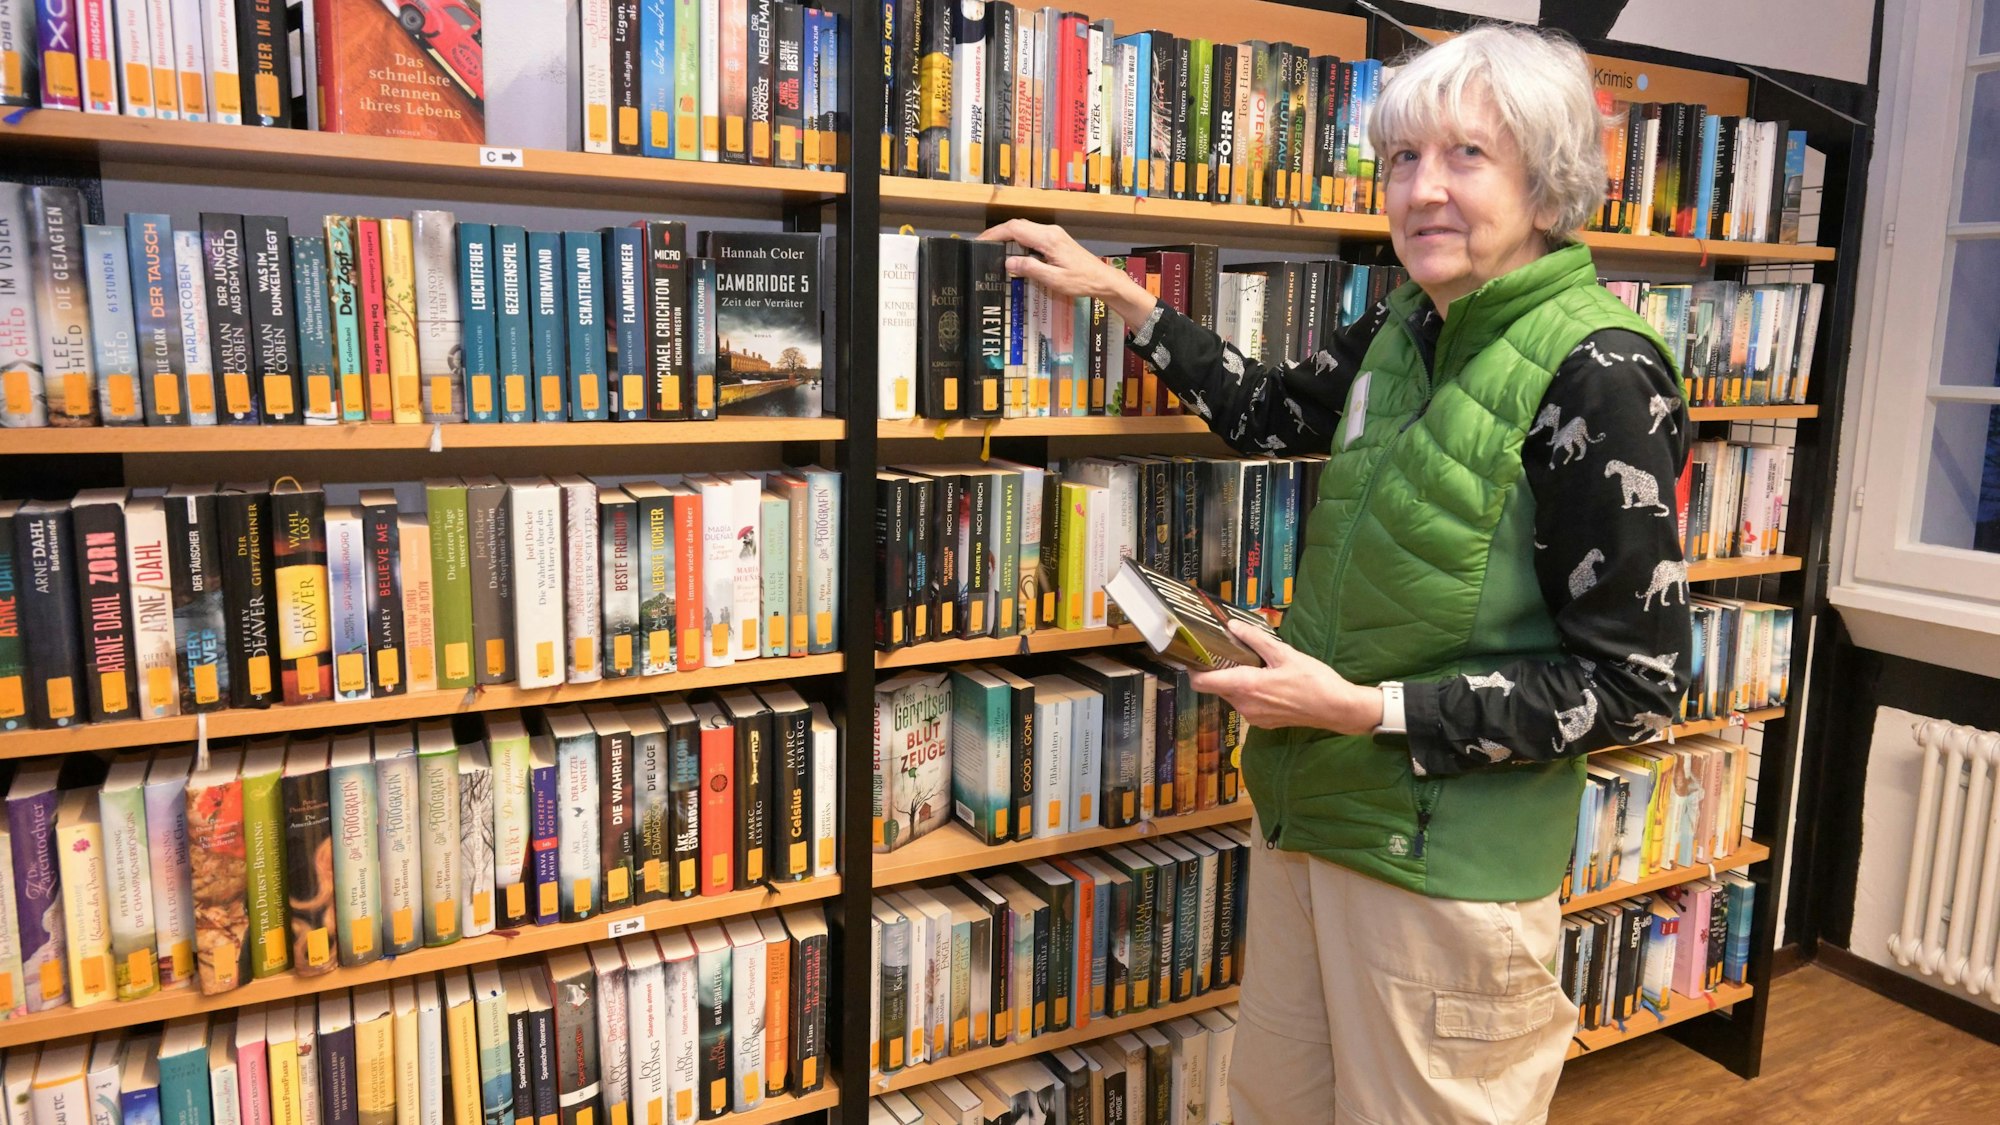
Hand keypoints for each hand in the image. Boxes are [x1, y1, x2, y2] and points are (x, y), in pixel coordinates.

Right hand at [976, 218, 1158, 325]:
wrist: (1103, 279)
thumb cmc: (1081, 281)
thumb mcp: (1054, 280)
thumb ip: (1030, 269)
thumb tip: (1007, 261)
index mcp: (1048, 239)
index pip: (1015, 229)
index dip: (995, 234)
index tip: (980, 242)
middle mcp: (1050, 231)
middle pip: (1018, 225)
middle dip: (998, 233)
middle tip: (982, 247)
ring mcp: (1054, 233)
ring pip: (1024, 228)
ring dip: (1008, 235)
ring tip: (993, 249)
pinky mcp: (1056, 239)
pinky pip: (1032, 234)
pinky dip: (1018, 239)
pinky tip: (1012, 252)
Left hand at [1189, 621, 1385, 735]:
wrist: (1336, 709)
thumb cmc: (1313, 680)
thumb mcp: (1285, 653)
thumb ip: (1255, 640)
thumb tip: (1232, 626)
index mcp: (1245, 686)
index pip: (1202, 683)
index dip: (1193, 668)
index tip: (1194, 654)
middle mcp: (1243, 705)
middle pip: (1217, 687)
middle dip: (1219, 670)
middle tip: (1227, 650)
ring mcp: (1253, 717)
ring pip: (1232, 695)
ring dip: (1236, 680)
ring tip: (1253, 663)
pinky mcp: (1263, 723)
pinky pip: (1246, 704)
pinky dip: (1249, 691)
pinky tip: (1267, 680)